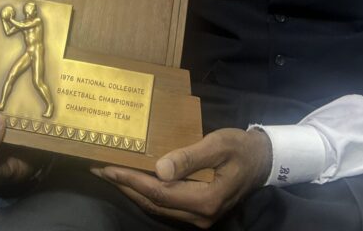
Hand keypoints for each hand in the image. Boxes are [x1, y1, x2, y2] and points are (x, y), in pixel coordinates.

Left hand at [91, 128, 270, 227]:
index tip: (107, 167)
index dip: (131, 180)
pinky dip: (147, 194)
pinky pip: (166, 206)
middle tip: (99, 170)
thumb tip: (159, 169)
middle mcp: (200, 216)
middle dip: (125, 186)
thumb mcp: (218, 145)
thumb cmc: (241, 148)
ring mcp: (200, 218)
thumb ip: (190, 157)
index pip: (158, 193)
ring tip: (111, 174)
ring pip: (158, 208)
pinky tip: (135, 181)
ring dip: (133, 191)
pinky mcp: (199, 212)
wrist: (263, 161)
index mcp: (205, 200)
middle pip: (154, 204)